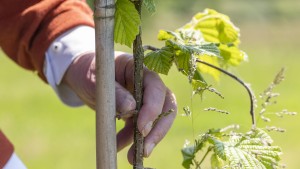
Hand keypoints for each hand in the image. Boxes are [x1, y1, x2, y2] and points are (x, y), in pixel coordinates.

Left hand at [62, 52, 176, 163]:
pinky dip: (130, 140)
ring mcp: (143, 99)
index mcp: (140, 70)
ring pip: (155, 120)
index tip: (141, 128)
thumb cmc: (89, 72)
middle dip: (158, 129)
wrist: (84, 76)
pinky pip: (138, 128)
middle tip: (146, 149)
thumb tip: (131, 108)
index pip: (156, 88)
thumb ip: (114, 93)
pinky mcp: (136, 112)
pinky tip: (118, 147)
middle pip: (165, 106)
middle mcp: (147, 84)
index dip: (153, 108)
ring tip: (132, 157)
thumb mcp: (98, 81)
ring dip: (146, 140)